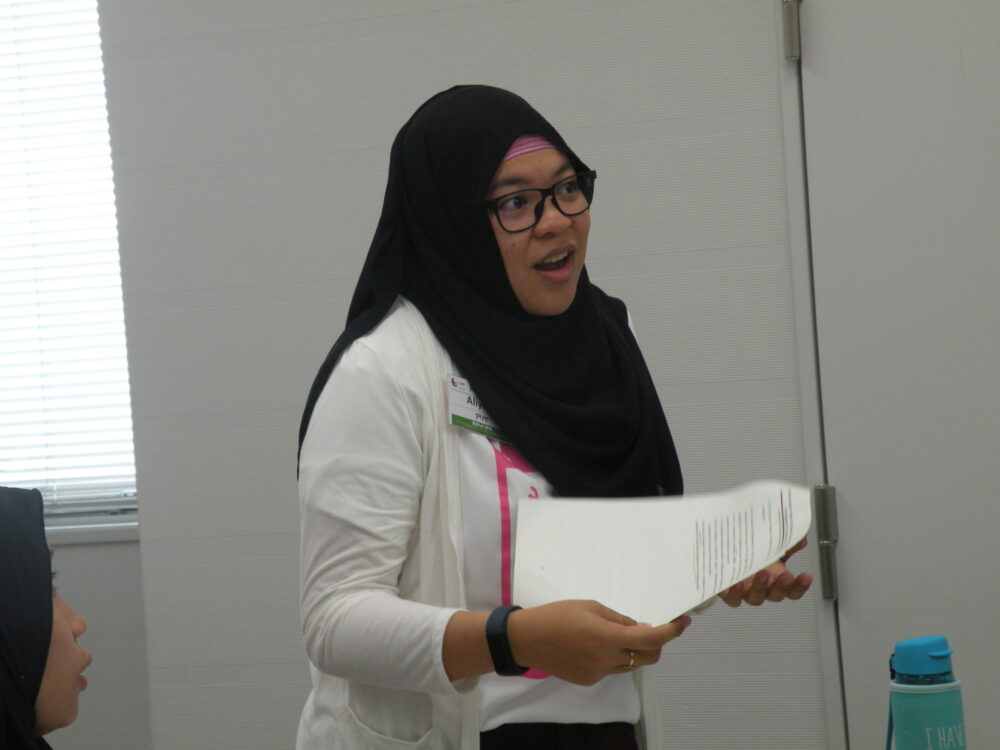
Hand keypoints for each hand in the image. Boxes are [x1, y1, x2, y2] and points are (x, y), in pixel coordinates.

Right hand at [506, 600, 690, 685]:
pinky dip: (616, 657)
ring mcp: (598, 673)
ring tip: (622, 633)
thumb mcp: (591, 607)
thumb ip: (619, 619)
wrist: (526, 639)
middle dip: (657, 642)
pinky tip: (598, 644)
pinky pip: (613, 669)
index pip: (651, 639)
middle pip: (648, 657)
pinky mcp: (589, 680)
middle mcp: (606, 660)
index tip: (682, 623)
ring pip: (631, 664)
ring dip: (636, 650)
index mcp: (607, 637)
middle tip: (654, 627)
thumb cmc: (557, 615)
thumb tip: (641, 628)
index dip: (671, 632)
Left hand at [718, 537, 812, 606]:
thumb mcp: (770, 544)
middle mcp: (762, 587)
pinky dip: (735, 593)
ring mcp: (745, 591)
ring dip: (761, 588)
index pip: (792, 590)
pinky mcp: (727, 591)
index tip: (806, 576)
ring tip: (762, 574)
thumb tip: (800, 537)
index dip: (800, 586)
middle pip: (776, 595)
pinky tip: (737, 583)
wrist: (723, 549)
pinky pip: (733, 598)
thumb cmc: (749, 551)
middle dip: (782, 586)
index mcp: (775, 578)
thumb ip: (785, 541)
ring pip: (756, 598)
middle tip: (786, 576)